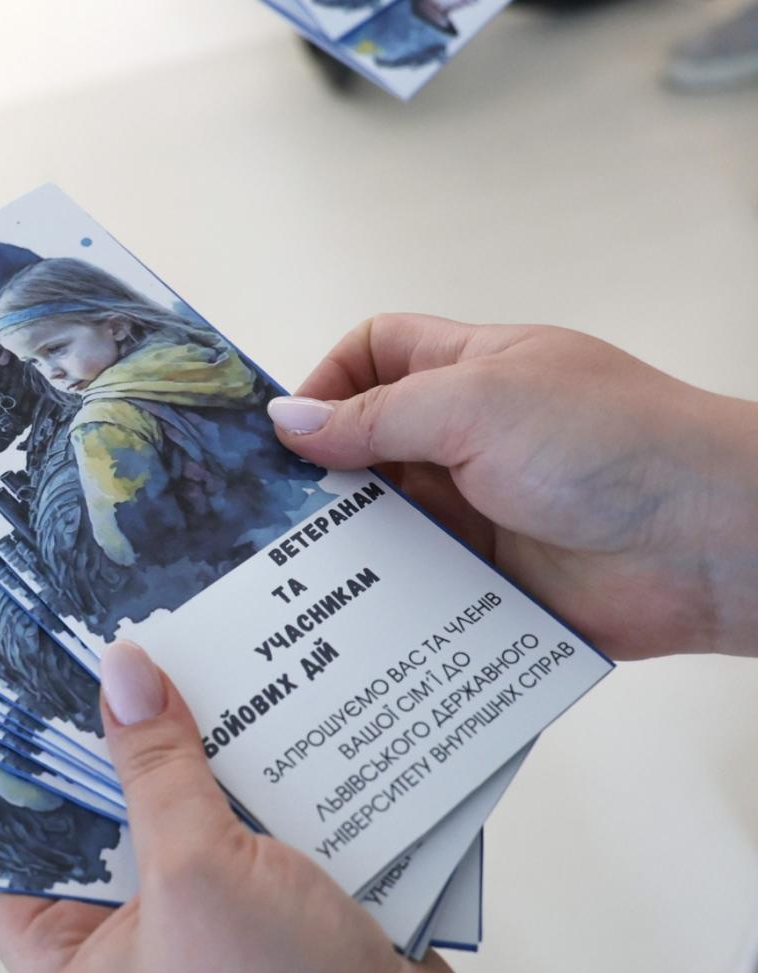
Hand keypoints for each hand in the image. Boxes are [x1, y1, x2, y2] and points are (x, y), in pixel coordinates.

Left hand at [0, 641, 607, 972]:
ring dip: (198, 769)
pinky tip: (267, 727)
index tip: (32, 691)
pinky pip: (244, 846)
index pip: (12, 858)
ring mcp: (198, 951)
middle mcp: (123, 966)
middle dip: (122, 755)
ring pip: (180, 831)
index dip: (21, 776)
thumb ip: (156, 769)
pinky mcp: (265, 935)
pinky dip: (256, 797)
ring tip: (195, 672)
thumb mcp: (199, 874)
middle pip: (101, 834)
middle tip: (124, 662)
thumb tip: (122, 675)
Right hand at [268, 314, 757, 659]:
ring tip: (296, 571)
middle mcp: (469, 437)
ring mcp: (478, 510)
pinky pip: (414, 587)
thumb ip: (376, 414)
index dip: (327, 382)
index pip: (375, 354)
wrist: (708, 541)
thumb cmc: (617, 444)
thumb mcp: (479, 402)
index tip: (286, 431)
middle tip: (268, 512)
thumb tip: (289, 421)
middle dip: (317, 475)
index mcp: (471, 371)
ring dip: (345, 543)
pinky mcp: (486, 579)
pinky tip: (347, 614)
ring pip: (382, 524)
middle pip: (364, 447)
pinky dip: (381, 599)